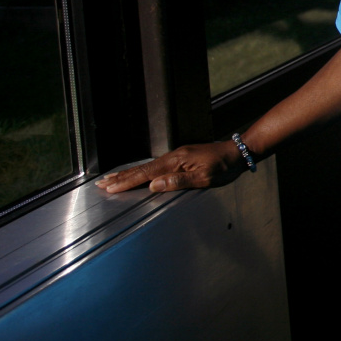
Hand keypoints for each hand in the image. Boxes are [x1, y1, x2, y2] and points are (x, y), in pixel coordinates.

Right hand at [95, 141, 242, 193]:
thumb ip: (178, 182)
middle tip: (102, 183)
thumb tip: (154, 185)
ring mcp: (176, 156)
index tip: (110, 187)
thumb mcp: (204, 178)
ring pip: (147, 166)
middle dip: (121, 177)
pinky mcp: (181, 158)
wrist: (238, 153)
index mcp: (175, 161)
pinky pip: (155, 166)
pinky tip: (138, 174)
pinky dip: (142, 171)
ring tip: (113, 179)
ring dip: (129, 174)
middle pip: (141, 168)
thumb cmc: (224, 167)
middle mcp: (173, 157)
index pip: (145, 173)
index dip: (127, 181)